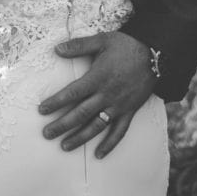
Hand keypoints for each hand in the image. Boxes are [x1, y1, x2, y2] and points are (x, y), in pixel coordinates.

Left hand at [39, 32, 154, 157]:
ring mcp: (118, 105)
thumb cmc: (125, 45)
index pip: (72, 93)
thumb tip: (56, 49)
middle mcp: (106, 95)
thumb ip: (79, 46)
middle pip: (80, 114)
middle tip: (46, 134)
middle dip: (62, 125)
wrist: (154, 53)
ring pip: (96, 126)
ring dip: (80, 137)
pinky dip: (110, 144)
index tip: (42, 110)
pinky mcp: (130, 111)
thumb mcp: (101, 40)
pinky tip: (99, 154)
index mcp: (97, 77)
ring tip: (64, 146)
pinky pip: (119, 131)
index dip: (56, 102)